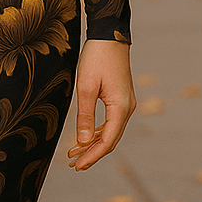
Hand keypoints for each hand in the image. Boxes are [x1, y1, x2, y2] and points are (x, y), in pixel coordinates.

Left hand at [67, 39, 135, 170]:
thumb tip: (82, 142)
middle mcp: (127, 108)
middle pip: (110, 140)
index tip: (77, 166)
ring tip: (74, 155)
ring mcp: (125, 104)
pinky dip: (97, 131)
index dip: (92, 156)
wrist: (109, 35)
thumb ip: (84, 116)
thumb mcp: (86, 87)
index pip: (107, 141)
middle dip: (92, 154)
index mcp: (121, 108)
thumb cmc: (97, 58)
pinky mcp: (120, 98)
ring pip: (110, 132)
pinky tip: (85, 138)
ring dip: (93, 143)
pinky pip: (110, 121)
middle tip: (74, 165)